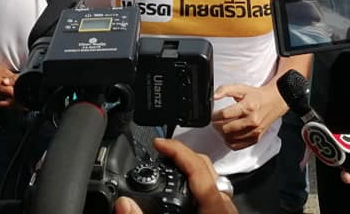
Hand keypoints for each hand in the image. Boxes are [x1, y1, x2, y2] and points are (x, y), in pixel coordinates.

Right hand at [115, 139, 236, 213]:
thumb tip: (123, 204)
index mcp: (214, 205)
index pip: (195, 164)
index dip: (175, 149)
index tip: (157, 143)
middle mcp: (224, 204)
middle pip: (204, 166)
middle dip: (180, 154)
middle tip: (159, 152)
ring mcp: (225, 210)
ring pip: (209, 179)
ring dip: (188, 170)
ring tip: (168, 169)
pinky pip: (210, 191)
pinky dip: (194, 185)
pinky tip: (181, 193)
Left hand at [211, 83, 284, 150]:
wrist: (274, 102)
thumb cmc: (257, 96)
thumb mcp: (241, 88)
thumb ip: (225, 90)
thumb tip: (214, 96)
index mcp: (248, 107)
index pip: (225, 115)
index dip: (214, 115)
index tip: (213, 114)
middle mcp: (252, 121)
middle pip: (226, 128)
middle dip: (216, 125)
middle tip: (215, 121)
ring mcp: (254, 131)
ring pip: (230, 139)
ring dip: (221, 134)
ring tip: (221, 127)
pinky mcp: (256, 138)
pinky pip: (237, 146)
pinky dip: (229, 142)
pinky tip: (228, 135)